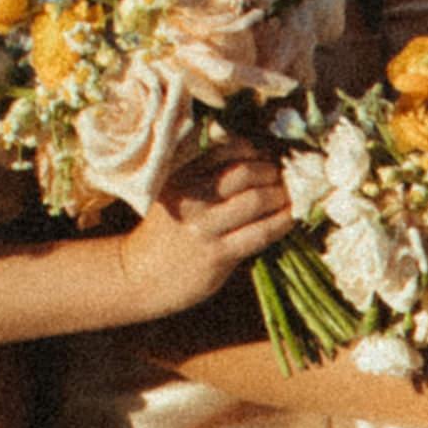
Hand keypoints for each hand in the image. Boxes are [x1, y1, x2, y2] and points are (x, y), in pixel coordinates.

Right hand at [127, 147, 303, 312]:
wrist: (139, 277)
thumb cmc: (165, 233)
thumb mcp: (176, 194)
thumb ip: (205, 174)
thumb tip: (257, 158)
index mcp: (181, 177)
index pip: (227, 150)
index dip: (255, 151)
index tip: (266, 158)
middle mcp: (191, 198)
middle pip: (245, 172)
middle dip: (272, 172)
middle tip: (284, 178)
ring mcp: (204, 227)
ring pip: (256, 201)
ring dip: (281, 196)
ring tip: (289, 198)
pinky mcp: (217, 254)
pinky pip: (260, 233)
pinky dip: (281, 222)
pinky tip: (289, 219)